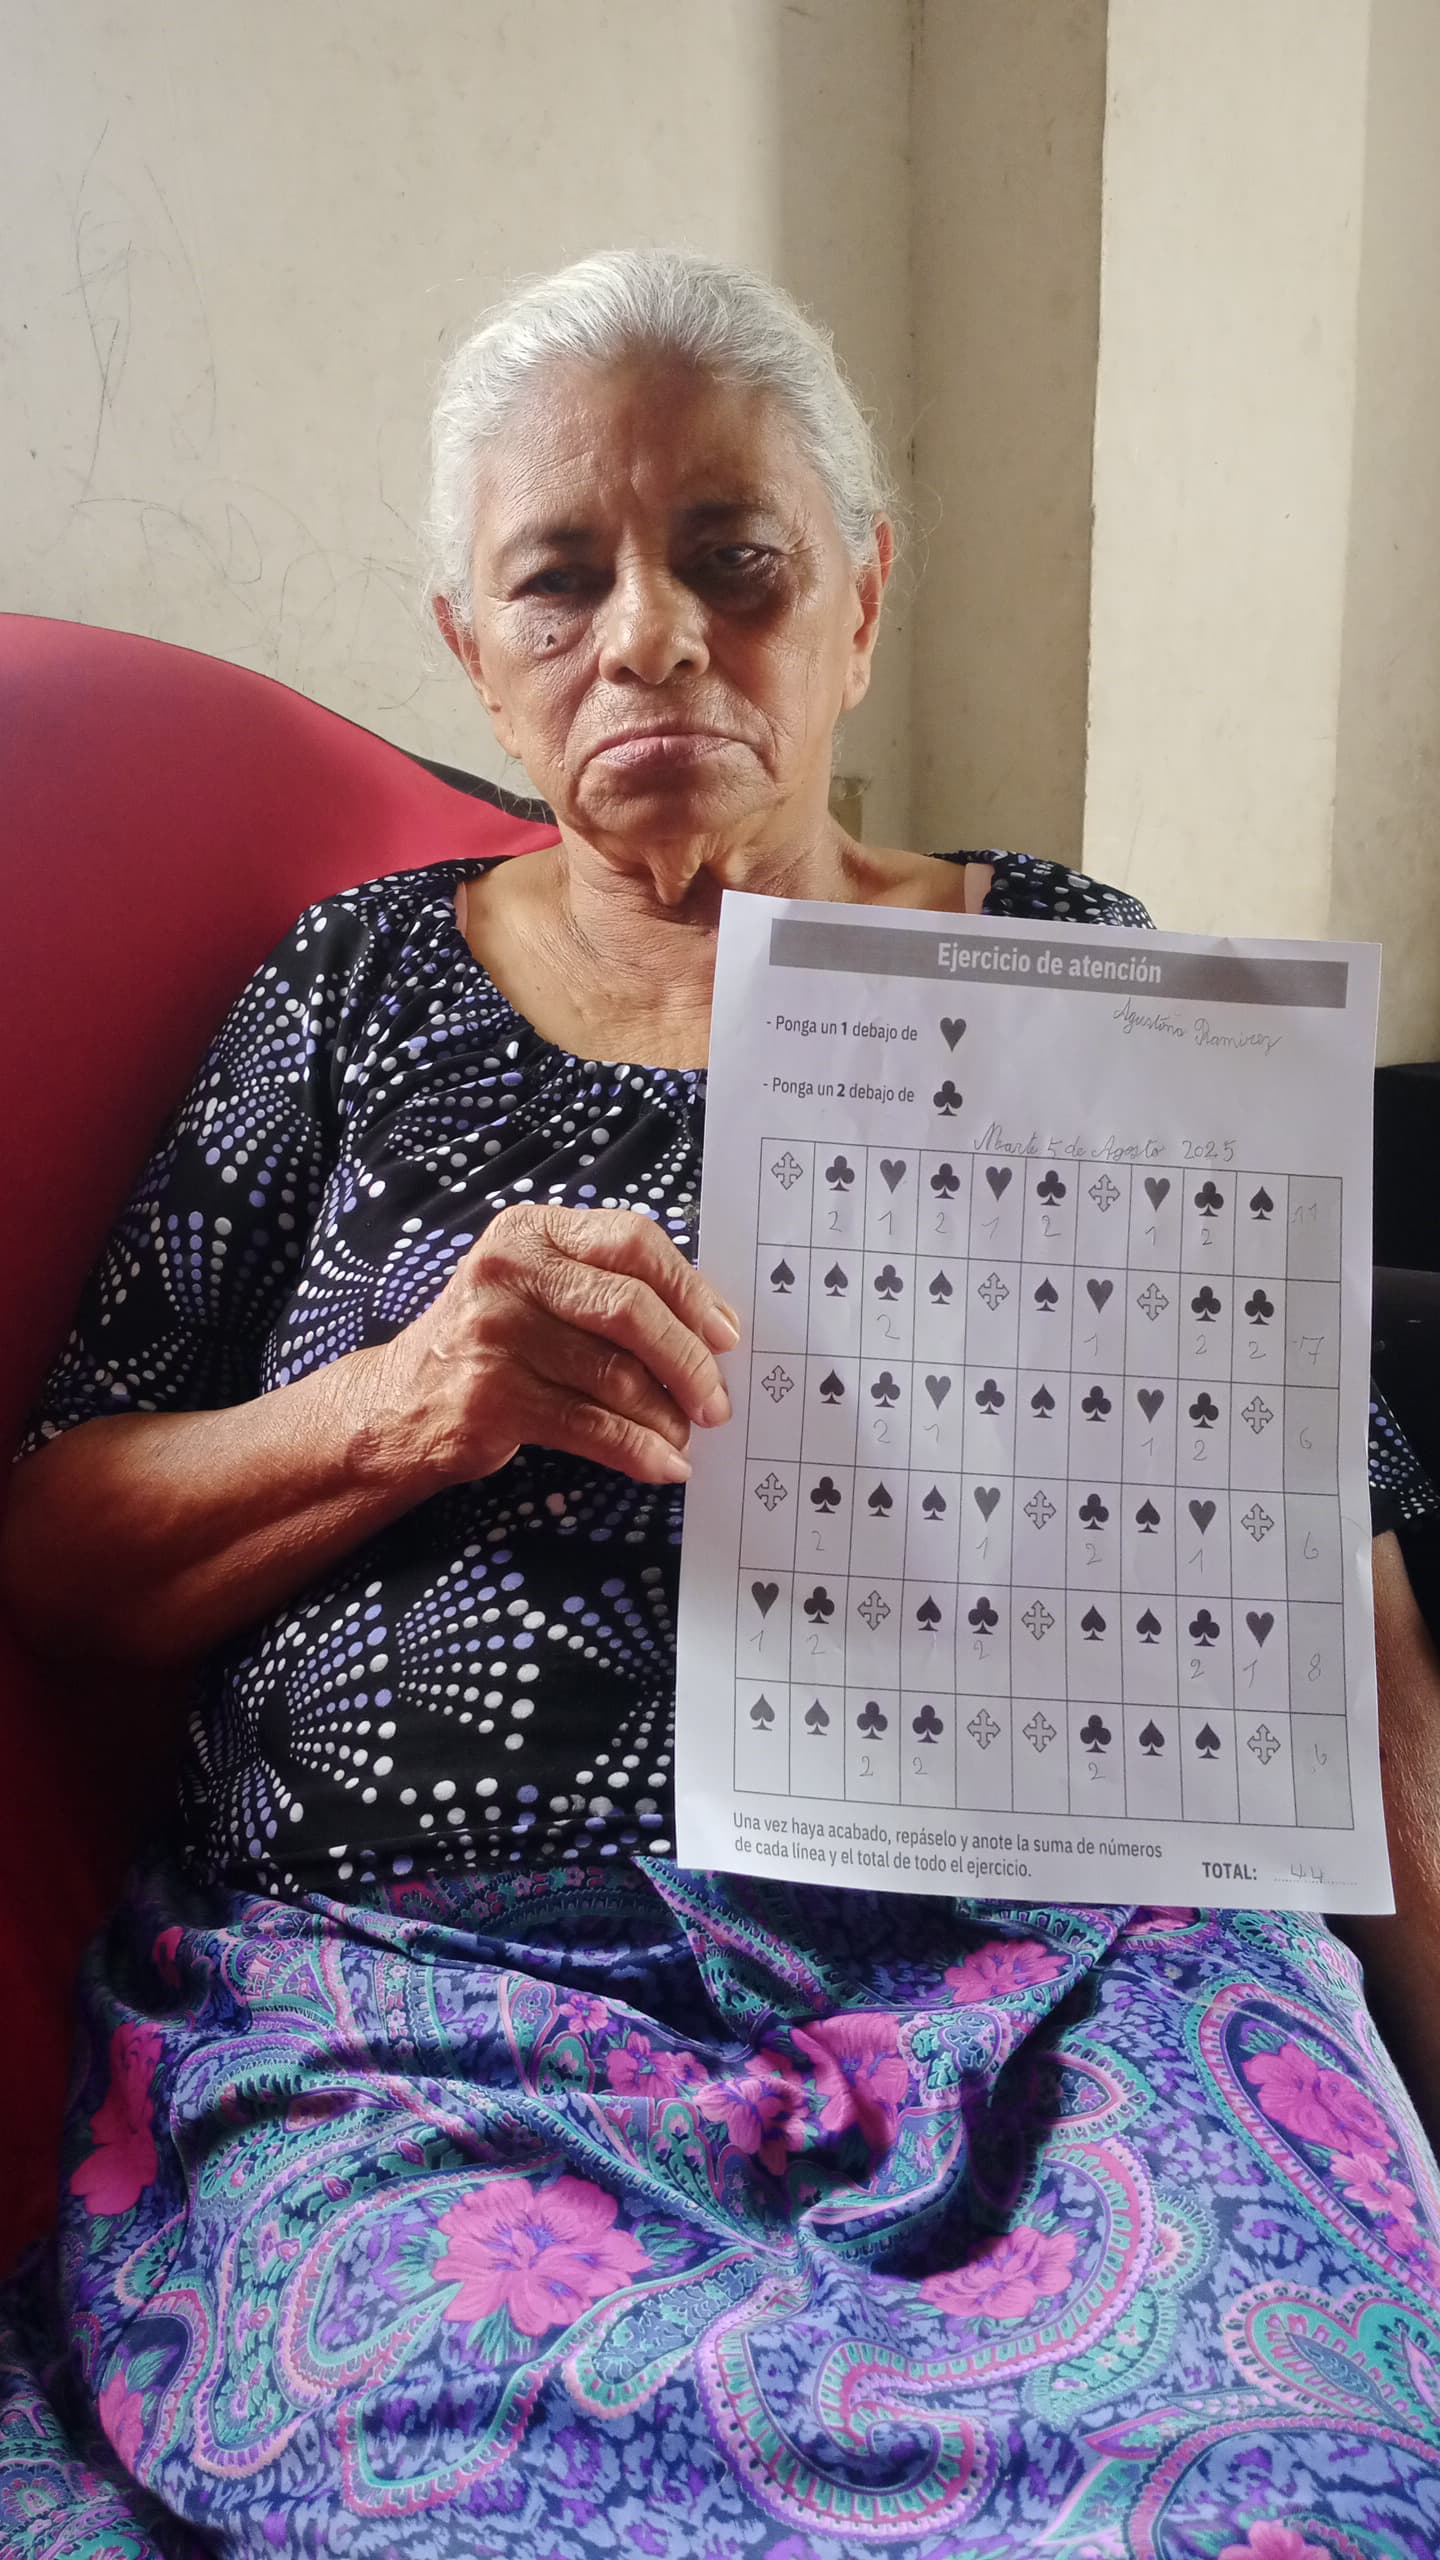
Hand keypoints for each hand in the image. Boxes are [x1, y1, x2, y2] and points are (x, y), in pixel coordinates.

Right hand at [377, 1204, 740, 1486]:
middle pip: (630, 1309)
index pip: (633, 1241)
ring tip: (685, 1436)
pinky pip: (589, 1426)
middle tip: (716, 1401)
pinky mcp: (490, 1398)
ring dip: (665, 1416)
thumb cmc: (492, 1343)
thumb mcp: (537, 1288)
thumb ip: (607, 1288)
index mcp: (533, 1230)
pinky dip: (637, 1450)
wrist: (400, 1403)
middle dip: (688, 1361)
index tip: (725, 1335)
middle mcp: (508, 1271)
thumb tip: (710, 1328)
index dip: (690, 1290)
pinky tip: (662, 1465)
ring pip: (614, 1375)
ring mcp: (494, 1334)